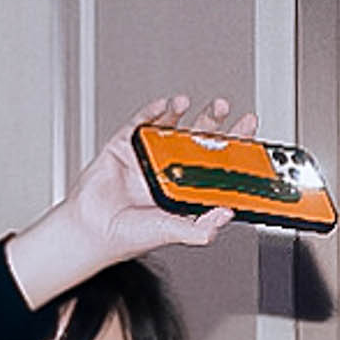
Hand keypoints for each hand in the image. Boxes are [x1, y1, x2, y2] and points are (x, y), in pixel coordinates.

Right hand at [4, 95, 245, 306]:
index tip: (247, 133)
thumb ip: (202, 227)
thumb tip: (228, 214)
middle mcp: (171, 171)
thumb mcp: (174, 232)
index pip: (218, 164)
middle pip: (199, 140)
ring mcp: (149, 156)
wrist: (91, 230)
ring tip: (191, 104)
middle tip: (224, 109)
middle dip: (214, 123)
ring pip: (172, 127)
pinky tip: (164, 106)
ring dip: (183, 113)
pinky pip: (141, 123)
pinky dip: (152, 112)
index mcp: (187, 190)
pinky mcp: (125, 146)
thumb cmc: (128, 235)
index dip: (233, 148)